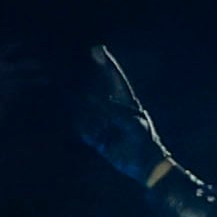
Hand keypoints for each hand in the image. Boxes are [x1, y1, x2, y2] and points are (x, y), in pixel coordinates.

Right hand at [78, 46, 175, 185]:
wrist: (146, 166)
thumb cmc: (145, 142)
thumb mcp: (133, 124)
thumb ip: (115, 112)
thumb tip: (97, 102)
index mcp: (128, 104)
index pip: (116, 80)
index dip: (107, 66)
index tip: (98, 49)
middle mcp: (115, 112)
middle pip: (96, 94)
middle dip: (85, 88)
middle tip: (71, 78)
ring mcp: (107, 125)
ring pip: (89, 114)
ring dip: (88, 115)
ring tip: (97, 123)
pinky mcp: (100, 140)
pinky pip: (87, 132)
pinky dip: (87, 131)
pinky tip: (94, 134)